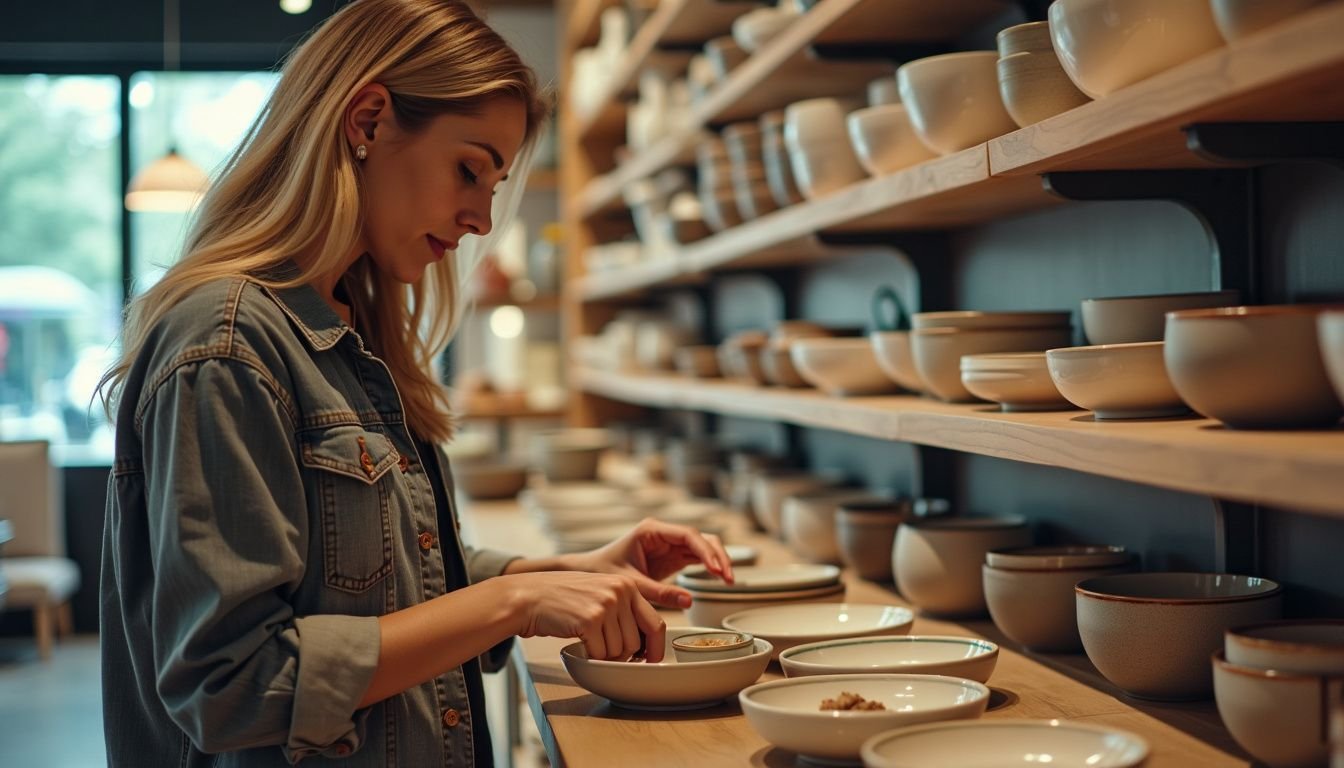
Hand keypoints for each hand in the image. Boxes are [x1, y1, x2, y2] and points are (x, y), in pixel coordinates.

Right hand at [507, 571, 666, 661]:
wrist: (529, 597)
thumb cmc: (562, 598)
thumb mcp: (600, 593)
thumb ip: (623, 610)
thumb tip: (644, 645)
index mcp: (627, 584)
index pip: (655, 623)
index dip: (655, 648)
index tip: (651, 660)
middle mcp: (620, 591)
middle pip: (636, 642)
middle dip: (622, 654)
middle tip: (603, 650)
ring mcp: (606, 604)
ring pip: (619, 651)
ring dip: (603, 654)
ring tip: (588, 640)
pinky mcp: (590, 620)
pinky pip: (600, 654)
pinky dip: (590, 655)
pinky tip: (579, 641)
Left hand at [569, 518, 734, 609]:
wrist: (589, 573)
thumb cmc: (603, 572)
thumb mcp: (631, 585)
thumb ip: (659, 593)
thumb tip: (688, 601)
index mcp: (651, 531)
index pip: (687, 535)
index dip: (706, 551)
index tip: (717, 569)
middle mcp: (663, 533)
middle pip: (700, 538)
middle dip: (717, 555)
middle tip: (728, 578)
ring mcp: (669, 544)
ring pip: (703, 546)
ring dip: (717, 560)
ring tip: (728, 581)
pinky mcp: (671, 556)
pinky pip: (697, 557)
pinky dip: (710, 566)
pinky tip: (720, 579)